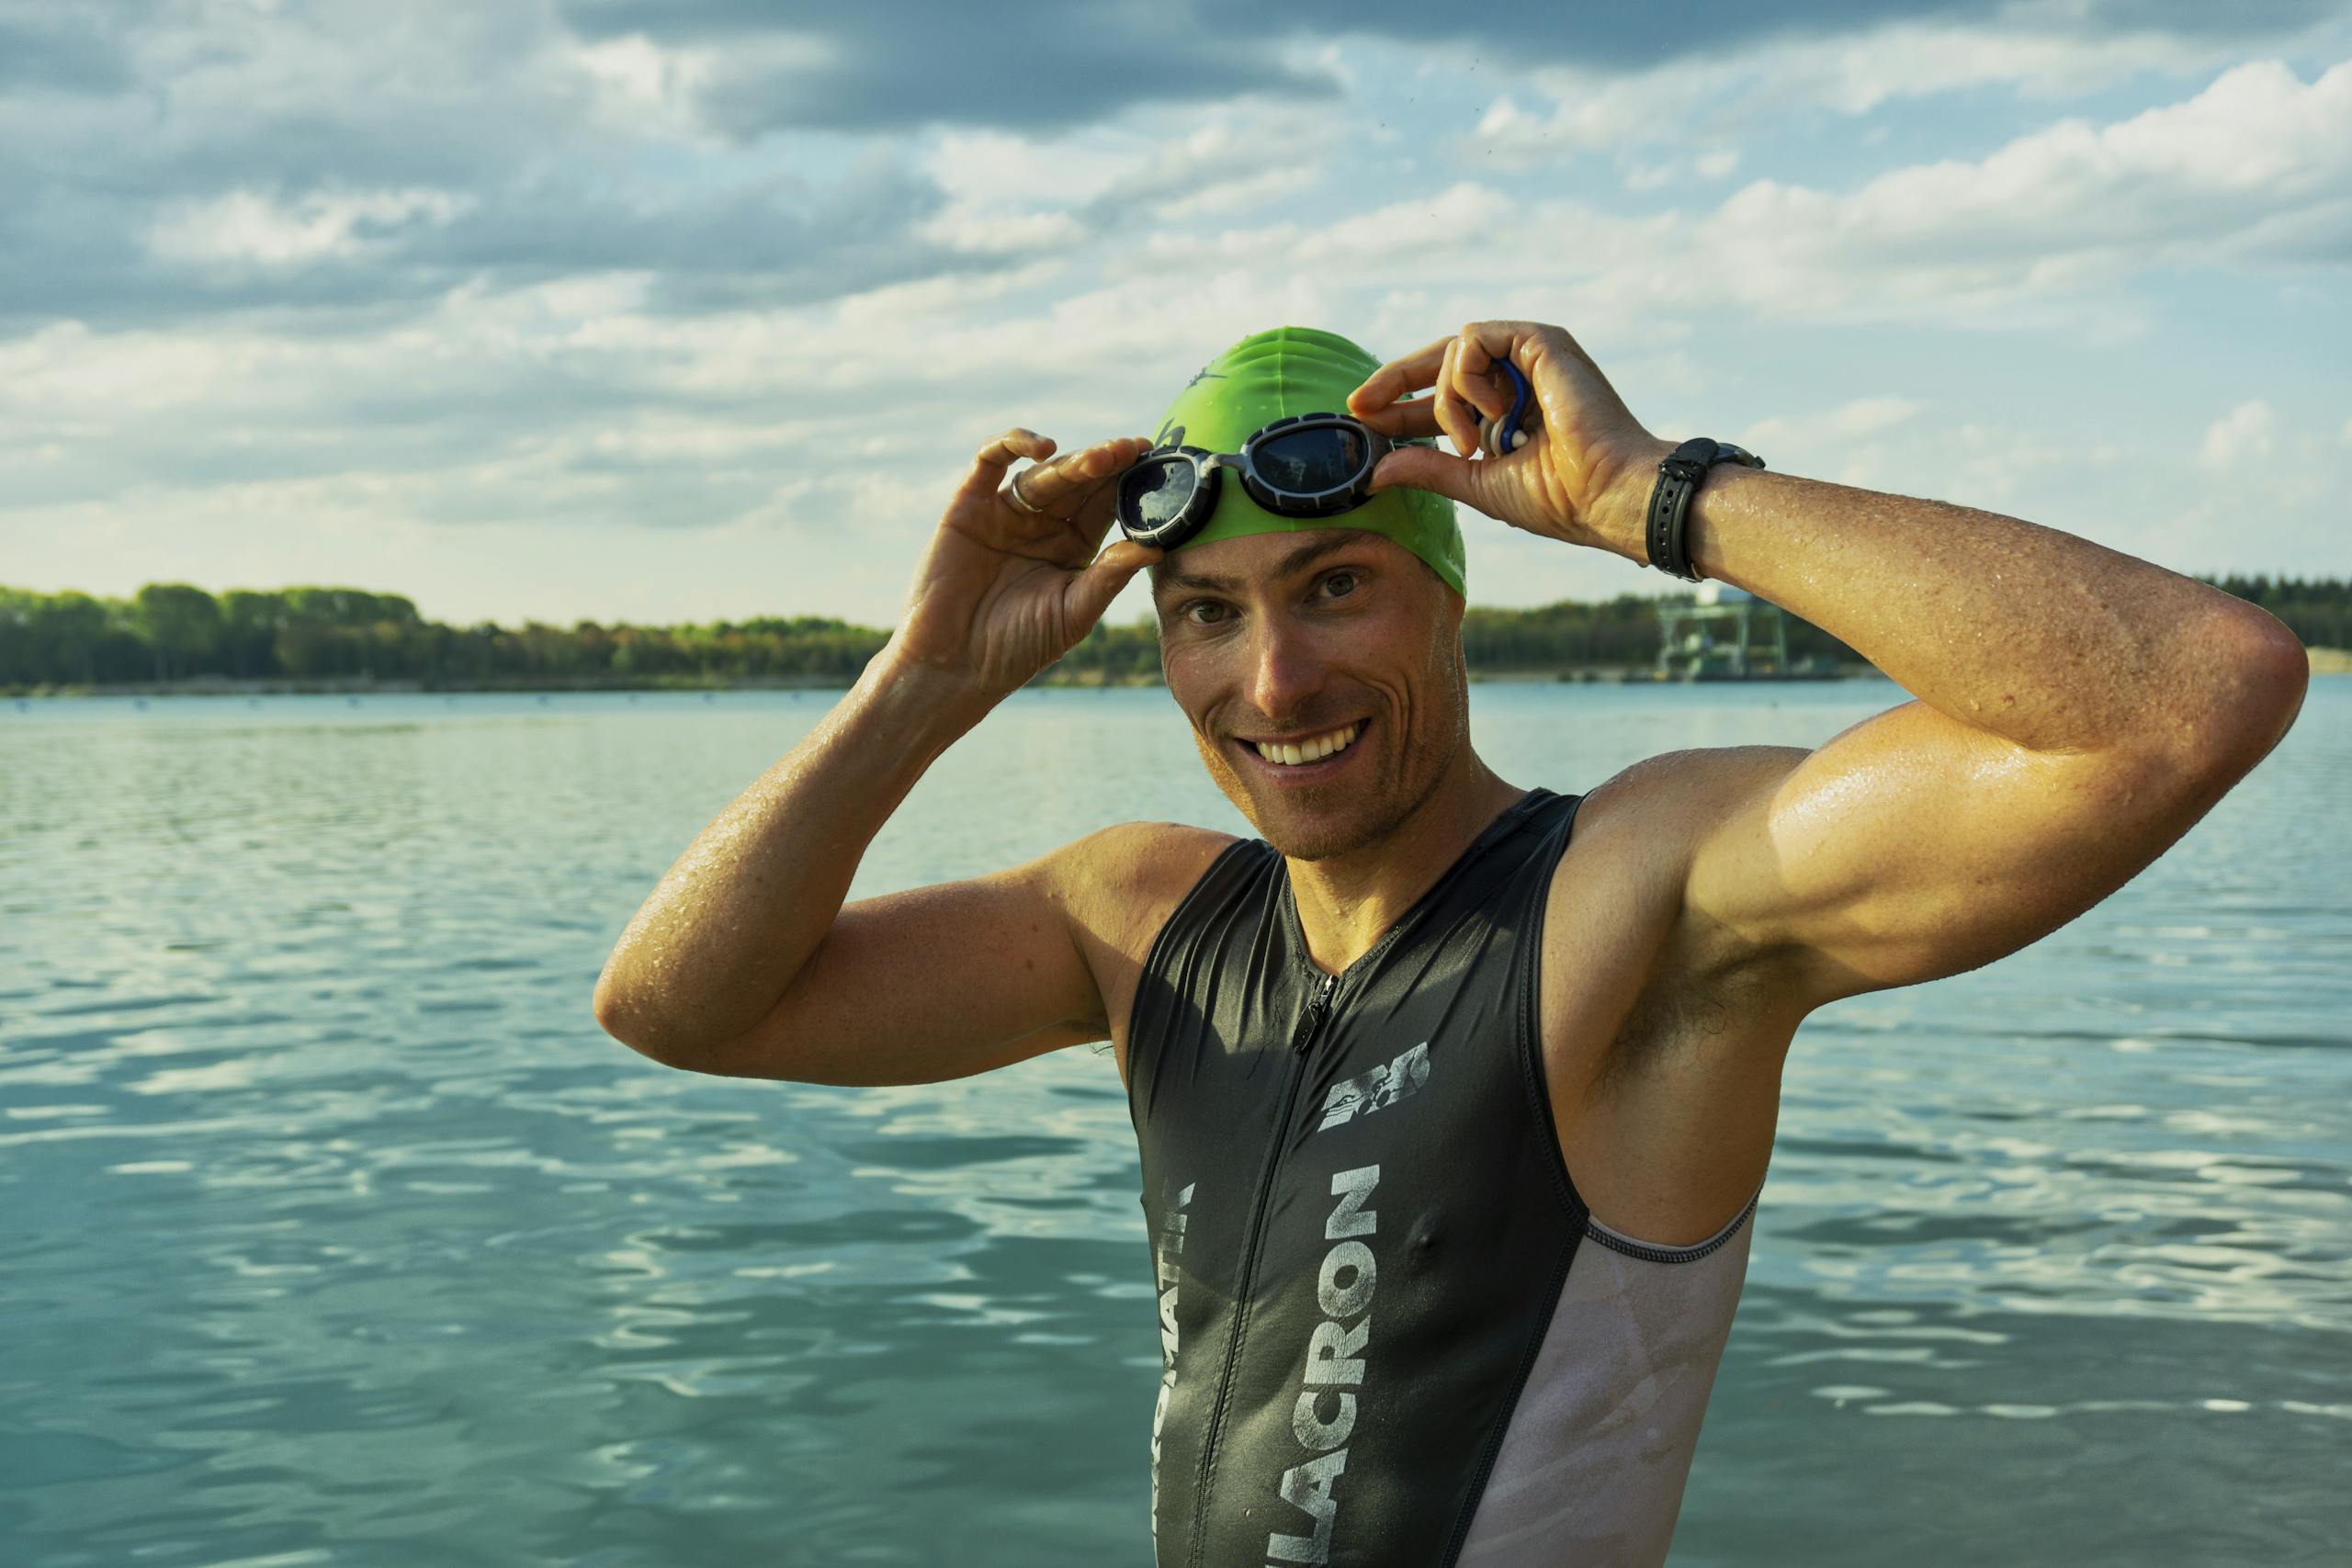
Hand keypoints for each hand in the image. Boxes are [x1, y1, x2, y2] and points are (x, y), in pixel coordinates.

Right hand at [881, 428, 1160, 707]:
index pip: (1105, 505)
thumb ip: (1109, 577)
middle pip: (1080, 483)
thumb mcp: (1073, 612)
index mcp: (1073, 547)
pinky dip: (1014, 444)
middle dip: (1107, 465)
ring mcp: (1006, 511)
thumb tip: (1156, 548)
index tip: (1154, 465)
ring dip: (1074, 462)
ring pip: (1045, 472)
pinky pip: (990, 461)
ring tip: (1100, 459)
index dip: (1129, 484)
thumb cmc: (1017, 647)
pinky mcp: (969, 504)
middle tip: (1131, 450)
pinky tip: (1044, 448)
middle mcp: (1043, 524)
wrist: (953, 664)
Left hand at [1346, 320, 1672, 554]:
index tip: (1363, 417)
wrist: (1607, 494)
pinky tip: (1489, 412)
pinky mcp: (1541, 340)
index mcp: (1509, 408)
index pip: (1443, 395)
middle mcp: (1519, 376)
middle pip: (1441, 359)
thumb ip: (1428, 469)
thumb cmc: (1559, 497)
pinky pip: (1474, 339)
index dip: (1400, 404)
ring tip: (1469, 444)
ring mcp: (1532, 355)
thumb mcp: (1475, 482)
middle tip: (1361, 403)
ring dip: (1445, 401)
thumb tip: (1376, 471)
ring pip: (1453, 352)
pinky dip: (1466, 378)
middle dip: (1395, 379)